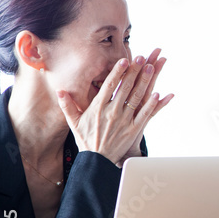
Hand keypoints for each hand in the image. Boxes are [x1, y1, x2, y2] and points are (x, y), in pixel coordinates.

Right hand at [57, 53, 172, 165]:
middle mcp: (112, 112)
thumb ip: (67, 105)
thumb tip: (59, 90)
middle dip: (134, 72)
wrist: (97, 160)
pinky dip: (152, 104)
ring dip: (144, 82)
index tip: (124, 60)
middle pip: (125, 88)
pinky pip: (145, 115)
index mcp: (98, 108)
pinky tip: (159, 94)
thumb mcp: (73, 121)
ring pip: (136, 98)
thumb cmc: (86, 139)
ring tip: (151, 68)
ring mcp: (124, 120)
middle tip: (141, 58)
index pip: (109, 86)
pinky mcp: (134, 130)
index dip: (117, 72)